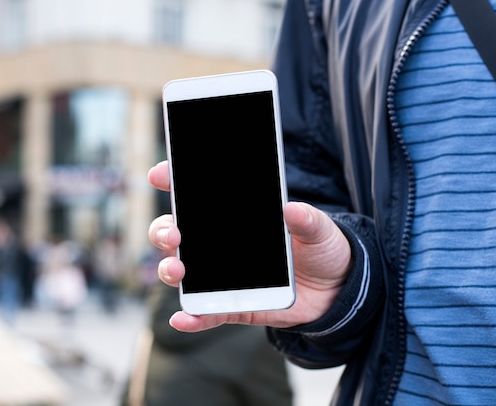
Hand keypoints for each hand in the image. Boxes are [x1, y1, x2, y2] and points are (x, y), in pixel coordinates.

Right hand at [147, 160, 352, 331]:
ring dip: (170, 269)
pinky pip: (206, 312)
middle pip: (174, 232)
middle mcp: (217, 244)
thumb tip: (291, 209)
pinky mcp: (231, 305)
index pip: (195, 195)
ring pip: (181, 270)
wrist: (335, 290)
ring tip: (178, 271)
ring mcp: (220, 275)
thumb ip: (307, 220)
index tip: (160, 175)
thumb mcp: (320, 229)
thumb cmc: (320, 249)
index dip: (173, 181)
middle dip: (164, 230)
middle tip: (174, 234)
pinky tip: (182, 318)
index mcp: (234, 216)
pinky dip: (192, 317)